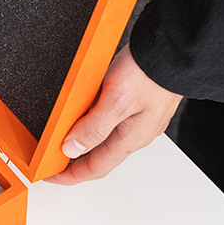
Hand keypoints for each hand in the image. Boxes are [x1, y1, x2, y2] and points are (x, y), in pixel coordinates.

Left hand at [45, 45, 182, 184]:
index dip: (71, 175)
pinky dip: (91, 122)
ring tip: (61, 137)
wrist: (172, 49)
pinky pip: (109, 120)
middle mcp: (136, 132)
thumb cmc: (149, 73)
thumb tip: (71, 149)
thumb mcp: (115, 102)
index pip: (96, 168)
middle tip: (52, 157)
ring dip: (82, 139)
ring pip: (104, 137)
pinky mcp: (137, 103)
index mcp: (131, 138)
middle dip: (75, 160)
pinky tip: (81, 113)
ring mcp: (138, 118)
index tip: (51, 175)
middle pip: (100, 155)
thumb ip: (93, 128)